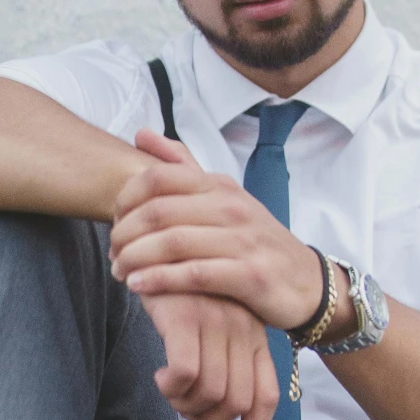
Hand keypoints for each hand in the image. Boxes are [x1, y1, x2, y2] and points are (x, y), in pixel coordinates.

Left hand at [110, 130, 324, 331]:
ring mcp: (242, 240)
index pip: (159, 178)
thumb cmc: (256, 242)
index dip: (126, 199)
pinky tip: (139, 286)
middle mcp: (231, 207)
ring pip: (173, 243)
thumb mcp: (225, 197)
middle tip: (112, 253)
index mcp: (220, 186)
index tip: (114, 221)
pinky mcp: (249, 276)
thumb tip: (142, 133)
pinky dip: (160, 280)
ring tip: (119, 272)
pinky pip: (194, 274)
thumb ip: (183, 167)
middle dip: (125, 234)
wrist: (307, 283)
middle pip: (159, 212)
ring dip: (136, 259)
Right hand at [141, 289, 279, 419]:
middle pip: (236, 403)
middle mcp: (243, 330)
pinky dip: (172, 387)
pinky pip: (186, 374)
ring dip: (185, 405)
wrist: (158, 243)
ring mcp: (217, 322)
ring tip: (169, 389)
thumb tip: (215, 413)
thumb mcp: (213, 326)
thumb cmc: (183, 293)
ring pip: (211, 393)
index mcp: (256, 337)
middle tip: (182, 408)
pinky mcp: (187, 316)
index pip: (267, 398)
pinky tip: (161, 375)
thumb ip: (223, 363)